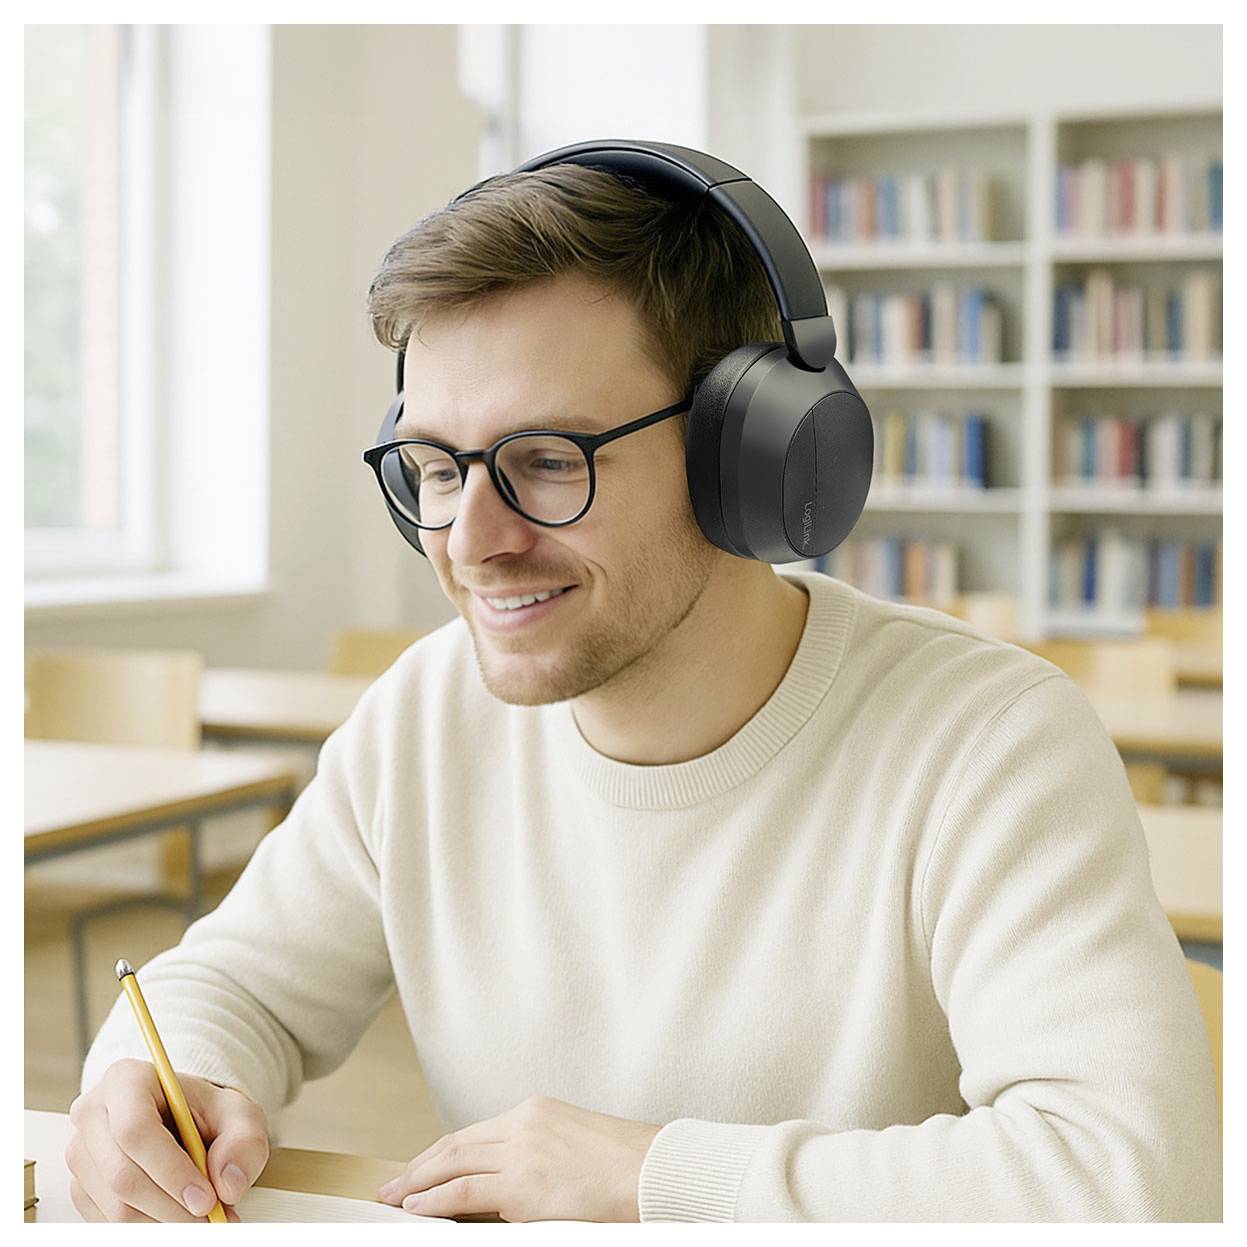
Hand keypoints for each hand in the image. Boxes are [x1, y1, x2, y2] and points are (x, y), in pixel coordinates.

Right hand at [65, 1057, 269, 1221]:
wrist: (185, 1122)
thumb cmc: (207, 1113)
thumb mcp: (239, 1114)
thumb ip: (243, 1142)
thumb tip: (229, 1184)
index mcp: (126, 1080)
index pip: (135, 1130)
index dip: (170, 1171)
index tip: (206, 1199)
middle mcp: (92, 1114)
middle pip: (123, 1175)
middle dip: (172, 1206)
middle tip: (211, 1219)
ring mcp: (81, 1154)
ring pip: (116, 1207)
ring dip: (163, 1222)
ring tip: (203, 1219)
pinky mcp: (81, 1187)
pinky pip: (109, 1222)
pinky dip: (148, 1228)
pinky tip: (177, 1217)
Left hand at [377, 1095, 661, 1221]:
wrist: (655, 1171)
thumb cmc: (626, 1165)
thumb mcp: (574, 1144)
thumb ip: (538, 1154)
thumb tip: (507, 1184)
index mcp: (536, 1111)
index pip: (474, 1133)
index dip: (441, 1152)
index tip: (421, 1167)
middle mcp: (523, 1124)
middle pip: (456, 1144)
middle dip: (420, 1166)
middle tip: (393, 1183)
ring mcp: (522, 1153)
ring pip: (453, 1164)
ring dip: (417, 1182)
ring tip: (393, 1197)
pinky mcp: (524, 1186)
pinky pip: (464, 1192)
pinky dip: (434, 1200)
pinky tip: (416, 1208)